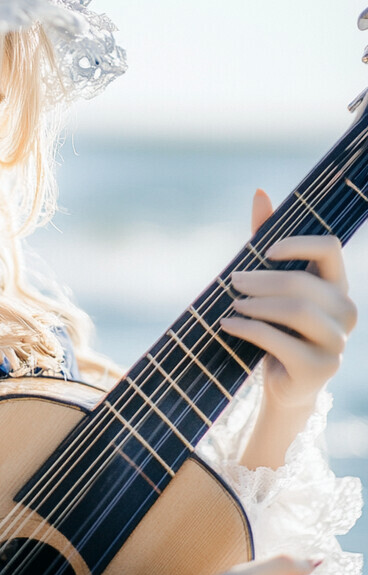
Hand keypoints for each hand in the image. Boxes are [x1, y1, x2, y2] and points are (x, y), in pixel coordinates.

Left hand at [219, 189, 356, 416]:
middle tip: (231, 281)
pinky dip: (248, 329)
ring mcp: (337, 342)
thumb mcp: (269, 283)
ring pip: (295, 311)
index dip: (297, 244)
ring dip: (255, 305)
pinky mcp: (319, 368)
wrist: (280, 382)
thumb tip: (260, 192)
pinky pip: (280, 341)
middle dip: (260, 280)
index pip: (329, 248)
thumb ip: (266, 239)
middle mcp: (346, 311)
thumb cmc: (275, 326)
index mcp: (338, 285)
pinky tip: (227, 324)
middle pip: (302, 283)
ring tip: (231, 304)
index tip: (265, 251)